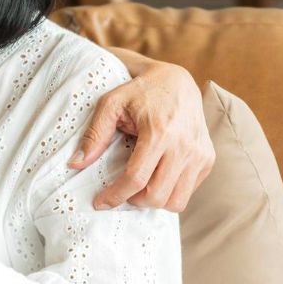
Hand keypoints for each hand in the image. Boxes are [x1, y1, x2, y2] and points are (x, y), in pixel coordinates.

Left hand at [72, 56, 214, 211]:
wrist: (178, 81)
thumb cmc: (141, 91)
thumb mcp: (112, 103)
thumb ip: (94, 134)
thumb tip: (75, 163)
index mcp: (159, 132)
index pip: (136, 178)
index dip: (115, 196)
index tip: (100, 202)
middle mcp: (184, 145)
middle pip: (157, 196)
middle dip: (134, 201)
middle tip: (122, 193)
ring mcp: (199, 153)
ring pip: (177, 201)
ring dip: (154, 201)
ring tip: (140, 188)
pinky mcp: (208, 158)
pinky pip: (189, 191)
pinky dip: (171, 191)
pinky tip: (158, 176)